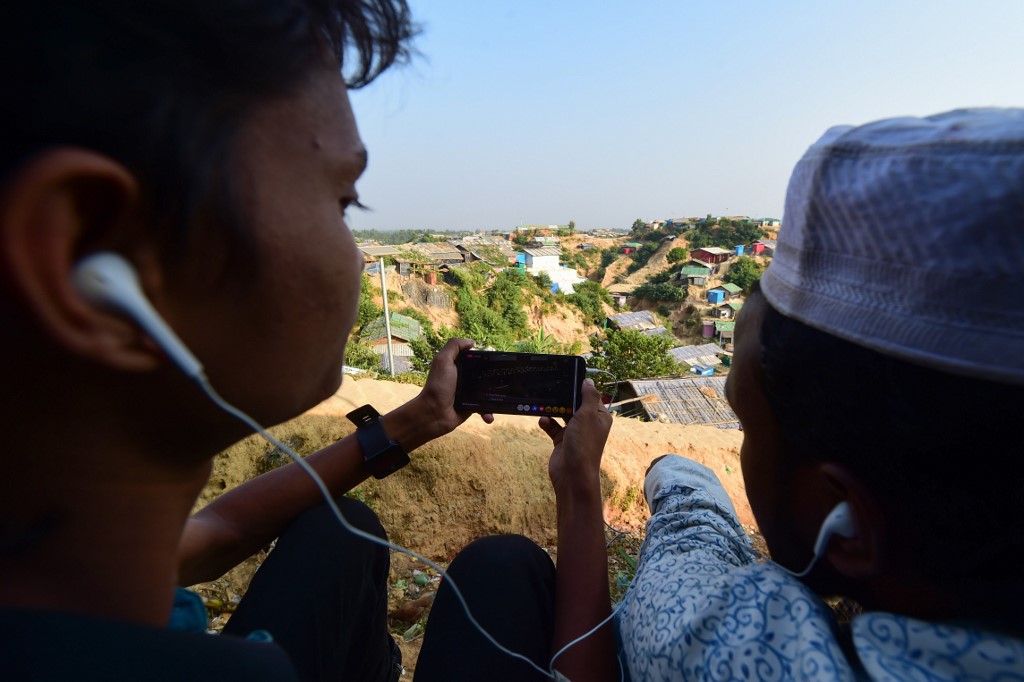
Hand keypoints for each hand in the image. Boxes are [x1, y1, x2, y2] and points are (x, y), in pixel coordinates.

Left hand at [390, 338, 492, 448]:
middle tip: (505, 382)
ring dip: (494, 397)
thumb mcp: (443, 360)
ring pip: (487, 392)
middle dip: (494, 378)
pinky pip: (484, 408)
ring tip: (500, 400)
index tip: (498, 361)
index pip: (476, 359)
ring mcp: (468, 393)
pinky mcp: (471, 407)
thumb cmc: (438, 386)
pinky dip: (488, 412)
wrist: (434, 414)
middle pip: (484, 375)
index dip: (486, 359)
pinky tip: (489, 417)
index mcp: (458, 366)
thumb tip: (471, 341)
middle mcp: (464, 379)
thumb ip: (454, 346)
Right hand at [538, 379, 611, 495]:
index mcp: (599, 416)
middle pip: (575, 404)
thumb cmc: (583, 444)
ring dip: (553, 410)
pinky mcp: (562, 440)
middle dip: (564, 398)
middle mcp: (588, 423)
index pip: (590, 397)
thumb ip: (588, 396)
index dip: (580, 388)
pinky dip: (547, 422)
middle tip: (552, 388)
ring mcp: (574, 432)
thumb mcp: (587, 415)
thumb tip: (589, 381)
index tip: (567, 377)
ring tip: (544, 402)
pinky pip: (553, 426)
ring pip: (562, 414)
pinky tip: (542, 421)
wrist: (572, 475)